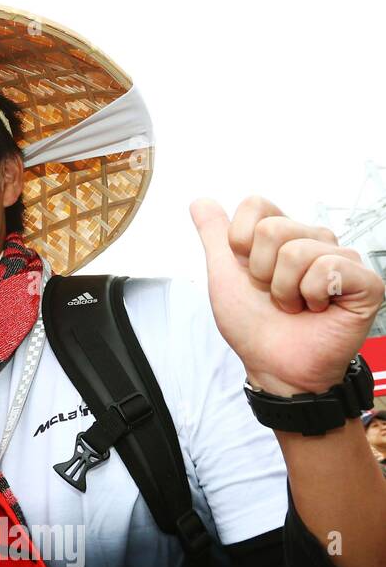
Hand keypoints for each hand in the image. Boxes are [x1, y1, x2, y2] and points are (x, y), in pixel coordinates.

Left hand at [191, 196, 382, 395]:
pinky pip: (327, 268)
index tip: (249, 273)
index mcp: (284, 235)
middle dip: (261, 272)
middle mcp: (315, 240)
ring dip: (284, 290)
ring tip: (295, 306)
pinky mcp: (365, 281)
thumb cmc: (253, 325)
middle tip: (275, 296)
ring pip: (296, 251)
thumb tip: (201, 201)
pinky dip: (311, 296)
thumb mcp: (224, 275)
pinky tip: (319, 310)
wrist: (274, 365)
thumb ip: (214, 235)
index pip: (256, 205)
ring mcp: (342, 259)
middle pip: (272, 229)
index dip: (240, 243)